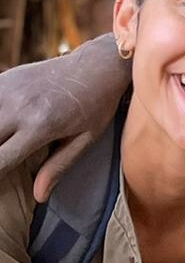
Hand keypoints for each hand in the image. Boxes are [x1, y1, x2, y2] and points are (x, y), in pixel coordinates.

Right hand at [0, 35, 128, 201]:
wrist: (96, 65)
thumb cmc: (96, 106)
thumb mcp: (85, 140)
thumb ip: (59, 166)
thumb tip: (38, 196)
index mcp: (39, 126)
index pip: (0, 160)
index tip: (0, 187)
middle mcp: (17, 107)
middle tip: (3, 162)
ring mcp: (6, 89)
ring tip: (3, 143)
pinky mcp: (2, 78)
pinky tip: (3, 127)